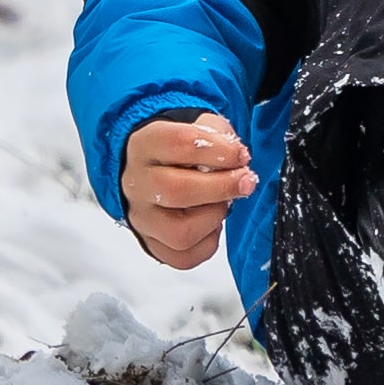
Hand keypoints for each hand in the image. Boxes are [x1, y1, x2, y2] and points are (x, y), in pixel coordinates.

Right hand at [122, 111, 253, 269]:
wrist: (148, 166)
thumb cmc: (179, 148)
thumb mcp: (198, 127)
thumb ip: (219, 136)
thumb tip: (238, 159)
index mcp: (146, 145)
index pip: (180, 144)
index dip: (220, 150)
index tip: (241, 155)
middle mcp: (137, 183)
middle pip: (176, 191)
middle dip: (222, 187)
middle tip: (246, 181)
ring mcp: (141, 217)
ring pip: (180, 233)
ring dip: (214, 218)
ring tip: (223, 203)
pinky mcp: (150, 243)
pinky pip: (182, 257)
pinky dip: (207, 243)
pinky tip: (210, 223)